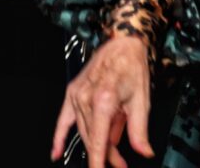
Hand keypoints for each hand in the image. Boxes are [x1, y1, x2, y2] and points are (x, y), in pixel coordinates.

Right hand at [52, 35, 153, 167]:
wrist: (122, 44)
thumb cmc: (132, 68)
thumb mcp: (142, 100)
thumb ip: (139, 130)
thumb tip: (144, 151)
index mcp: (104, 100)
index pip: (97, 142)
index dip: (99, 162)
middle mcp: (86, 98)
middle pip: (92, 139)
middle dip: (106, 155)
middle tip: (121, 163)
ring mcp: (76, 95)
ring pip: (83, 132)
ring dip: (96, 146)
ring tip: (113, 157)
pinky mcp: (72, 92)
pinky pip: (63, 120)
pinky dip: (58, 137)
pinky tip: (55, 153)